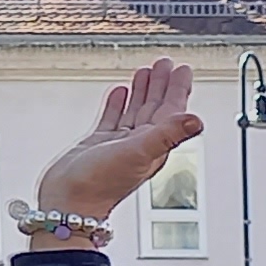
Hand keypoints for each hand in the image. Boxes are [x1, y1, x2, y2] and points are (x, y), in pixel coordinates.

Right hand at [28, 61, 202, 234]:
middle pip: (156, 107)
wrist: (68, 203)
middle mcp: (140, 144)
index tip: (182, 69)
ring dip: (142, 90)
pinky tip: (119, 92)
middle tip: (166, 62)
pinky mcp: (99, 145)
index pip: (172, 110)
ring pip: (136, 110)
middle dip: (162, 84)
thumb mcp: (139, 153)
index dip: (178, 89)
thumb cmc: (101, 184)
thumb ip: (168, 134)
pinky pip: (113, 118)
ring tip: (146, 70)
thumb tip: (197, 120)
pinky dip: (118, 103)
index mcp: (154, 145)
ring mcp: (120, 144)